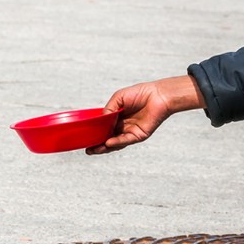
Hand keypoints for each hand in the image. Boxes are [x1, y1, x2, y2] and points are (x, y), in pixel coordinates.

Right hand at [86, 76, 205, 154]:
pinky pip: (126, 140)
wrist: (158, 95)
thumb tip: (101, 119)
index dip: (95, 134)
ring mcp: (130, 132)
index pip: (104, 129)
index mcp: (117, 118)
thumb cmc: (140, 93)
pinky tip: (108, 143)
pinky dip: (117, 142)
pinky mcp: (139, 135)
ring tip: (94, 150)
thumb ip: (109, 108)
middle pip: (108, 139)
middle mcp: (123, 126)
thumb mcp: (119, 98)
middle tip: (87, 149)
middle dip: (98, 145)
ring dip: (104, 147)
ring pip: (116, 143)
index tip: (85, 139)